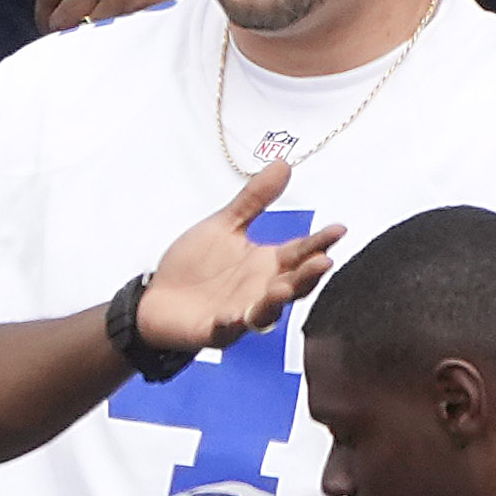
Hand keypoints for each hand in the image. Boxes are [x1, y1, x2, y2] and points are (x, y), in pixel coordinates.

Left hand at [133, 162, 330, 365]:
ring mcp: (240, 313)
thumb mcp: (226, 225)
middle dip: (308, 275)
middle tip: (323, 261)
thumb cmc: (195, 265)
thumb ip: (254, 200)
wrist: (157, 298)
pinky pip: (225, 330)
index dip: (319, 242)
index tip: (339, 229)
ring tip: (282, 287)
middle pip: (293, 284)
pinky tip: (231, 316)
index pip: (300, 252)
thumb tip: (283, 164)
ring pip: (266, 311)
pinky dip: (229, 325)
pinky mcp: (214, 331)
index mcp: (266, 264)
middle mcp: (260, 290)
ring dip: (275, 301)